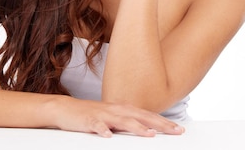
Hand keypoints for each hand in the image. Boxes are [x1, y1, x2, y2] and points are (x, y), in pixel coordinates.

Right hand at [49, 96, 184, 137]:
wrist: (65, 109)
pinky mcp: (88, 120)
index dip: (164, 122)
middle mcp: (116, 110)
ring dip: (136, 127)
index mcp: (123, 109)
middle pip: (141, 116)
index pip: (148, 115)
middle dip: (158, 124)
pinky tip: (108, 136)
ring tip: (149, 134)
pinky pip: (96, 125)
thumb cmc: (92, 115)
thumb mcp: (113, 118)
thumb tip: (148, 131)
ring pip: (122, 120)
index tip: (179, 129)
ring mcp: (102, 114)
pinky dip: (103, 130)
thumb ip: (129, 123)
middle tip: (175, 131)